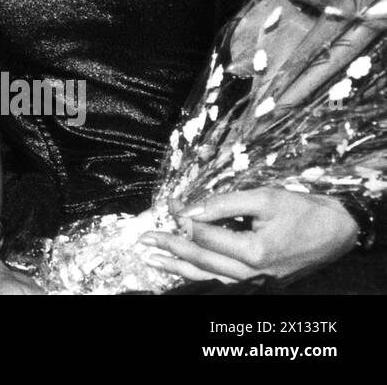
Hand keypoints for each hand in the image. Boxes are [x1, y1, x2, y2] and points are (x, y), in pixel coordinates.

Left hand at [140, 188, 358, 283]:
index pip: (205, 235)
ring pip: (208, 275)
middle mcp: (253, 272)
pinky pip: (221, 281)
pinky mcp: (259, 282)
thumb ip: (224, 203)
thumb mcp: (263, 197)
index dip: (184, 217)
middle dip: (170, 246)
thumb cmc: (302, 211)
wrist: (335, 231)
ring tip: (152, 258)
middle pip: (201, 259)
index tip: (170, 204)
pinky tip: (181, 268)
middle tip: (144, 237)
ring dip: (177, 266)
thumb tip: (189, 210)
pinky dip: (198, 274)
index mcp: (254, 251)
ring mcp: (256, 281)